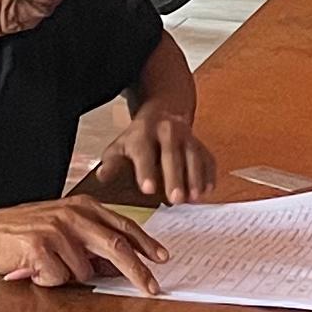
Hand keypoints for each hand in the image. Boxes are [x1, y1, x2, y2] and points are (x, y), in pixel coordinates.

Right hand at [0, 194, 167, 292]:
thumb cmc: (24, 232)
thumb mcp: (62, 227)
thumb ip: (91, 240)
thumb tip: (120, 264)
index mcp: (81, 206)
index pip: (123, 225)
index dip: (145, 243)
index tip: (162, 257)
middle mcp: (72, 214)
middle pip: (116, 245)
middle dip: (137, 270)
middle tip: (151, 287)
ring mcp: (56, 230)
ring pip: (83, 270)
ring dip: (68, 277)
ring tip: (48, 265)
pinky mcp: (40, 247)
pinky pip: (58, 278)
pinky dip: (48, 280)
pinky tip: (34, 268)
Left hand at [85, 105, 215, 204]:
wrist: (164, 112)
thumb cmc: (138, 137)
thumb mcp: (120, 145)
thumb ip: (111, 162)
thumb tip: (102, 178)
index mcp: (142, 133)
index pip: (144, 152)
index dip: (146, 171)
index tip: (148, 190)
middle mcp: (166, 131)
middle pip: (172, 154)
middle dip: (175, 177)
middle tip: (176, 199)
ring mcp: (186, 136)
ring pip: (193, 155)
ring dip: (195, 177)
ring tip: (194, 198)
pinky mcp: (200, 143)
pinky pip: (207, 158)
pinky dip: (209, 174)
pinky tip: (208, 190)